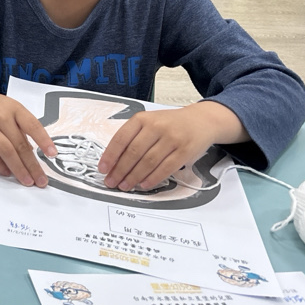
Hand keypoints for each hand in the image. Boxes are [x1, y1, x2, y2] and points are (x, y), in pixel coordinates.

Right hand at [0, 86, 55, 186]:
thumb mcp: (7, 108)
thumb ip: (19, 127)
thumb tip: (31, 151)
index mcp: (14, 108)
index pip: (33, 125)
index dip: (44, 140)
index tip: (52, 154)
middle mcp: (2, 117)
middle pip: (20, 144)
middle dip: (32, 165)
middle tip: (41, 180)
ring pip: (6, 152)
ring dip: (18, 169)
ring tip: (27, 181)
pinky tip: (6, 173)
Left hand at [99, 102, 228, 191]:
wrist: (201, 120)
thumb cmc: (170, 124)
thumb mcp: (149, 122)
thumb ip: (133, 137)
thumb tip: (114, 161)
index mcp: (142, 118)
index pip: (121, 138)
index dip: (110, 156)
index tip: (103, 169)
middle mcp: (156, 126)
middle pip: (133, 152)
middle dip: (120, 170)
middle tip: (111, 182)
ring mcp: (171, 138)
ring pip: (148, 162)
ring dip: (134, 177)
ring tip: (125, 186)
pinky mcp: (184, 151)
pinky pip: (165, 168)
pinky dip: (153, 178)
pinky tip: (144, 185)